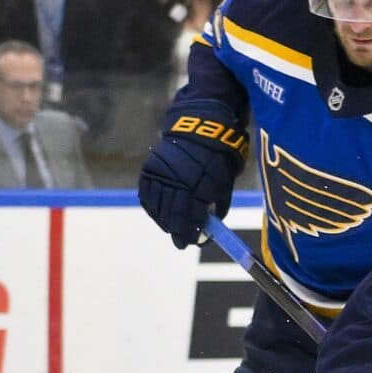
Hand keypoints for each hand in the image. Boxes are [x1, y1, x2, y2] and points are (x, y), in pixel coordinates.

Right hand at [137, 103, 245, 246]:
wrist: (201, 129)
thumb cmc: (218, 159)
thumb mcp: (224, 183)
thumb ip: (215, 205)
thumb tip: (207, 225)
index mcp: (198, 188)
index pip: (190, 219)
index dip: (188, 235)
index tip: (187, 243)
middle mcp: (177, 183)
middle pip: (172, 216)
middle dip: (176, 231)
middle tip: (179, 240)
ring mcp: (162, 176)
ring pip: (158, 207)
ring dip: (163, 221)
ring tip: (170, 227)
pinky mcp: (151, 169)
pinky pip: (147, 195)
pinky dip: (152, 207)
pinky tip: (158, 213)